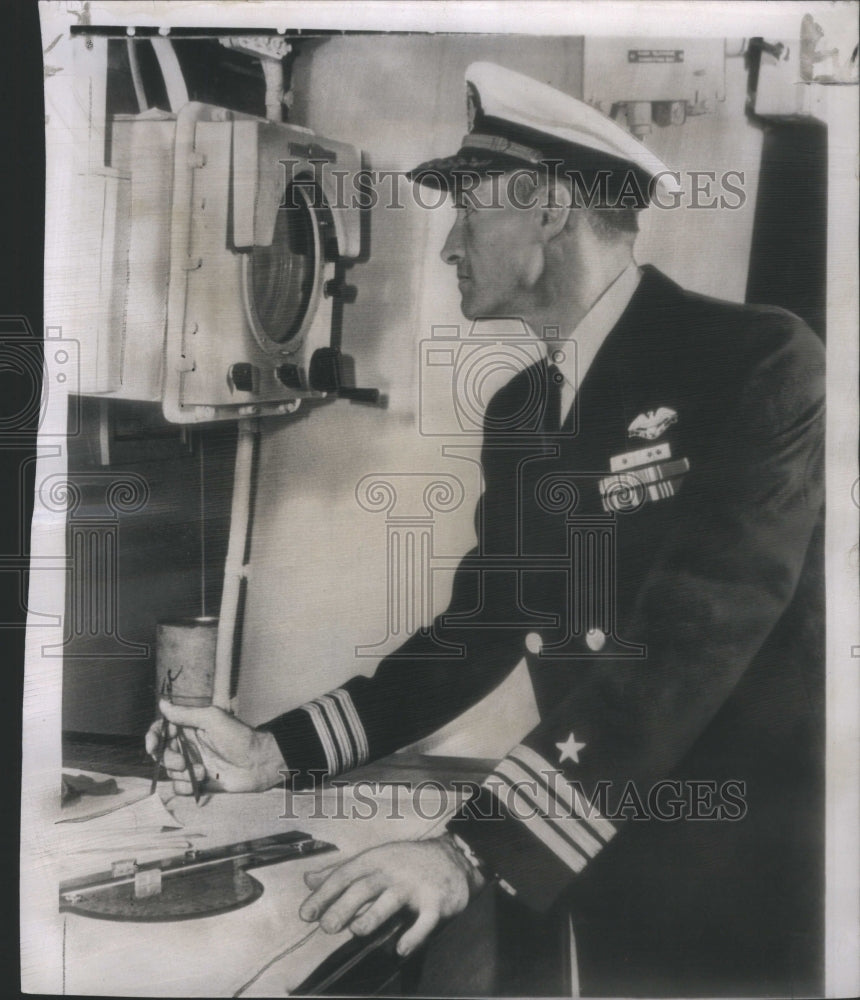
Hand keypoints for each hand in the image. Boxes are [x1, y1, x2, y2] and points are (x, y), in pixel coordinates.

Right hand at [145, 699, 286, 793]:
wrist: (258, 763)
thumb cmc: (239, 736)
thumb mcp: (212, 719)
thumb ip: (185, 714)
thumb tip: (162, 704)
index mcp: (190, 727)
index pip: (162, 730)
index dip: (153, 737)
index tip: (152, 746)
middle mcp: (189, 745)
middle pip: (162, 753)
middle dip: (168, 759)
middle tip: (183, 763)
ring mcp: (193, 763)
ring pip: (170, 771)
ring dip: (182, 774)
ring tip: (203, 771)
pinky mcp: (198, 781)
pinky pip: (179, 786)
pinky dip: (185, 787)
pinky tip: (199, 783)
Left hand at [298, 835, 485, 956]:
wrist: (454, 858)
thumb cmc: (406, 861)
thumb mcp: (373, 859)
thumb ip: (340, 871)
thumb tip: (308, 879)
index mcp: (375, 860)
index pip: (345, 875)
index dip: (324, 894)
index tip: (306, 915)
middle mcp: (393, 871)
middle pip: (365, 887)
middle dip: (343, 906)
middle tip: (326, 927)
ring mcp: (415, 886)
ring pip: (391, 900)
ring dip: (373, 917)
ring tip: (357, 931)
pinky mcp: (436, 902)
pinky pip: (424, 920)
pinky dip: (413, 936)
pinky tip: (400, 950)